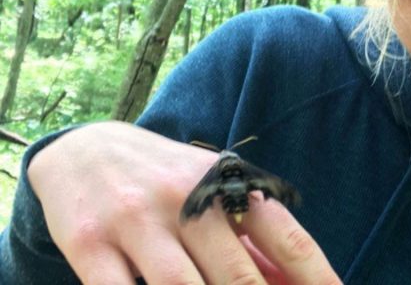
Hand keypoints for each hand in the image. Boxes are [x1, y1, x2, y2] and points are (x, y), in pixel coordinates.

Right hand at [27, 121, 341, 284]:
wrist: (82, 148)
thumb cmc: (167, 182)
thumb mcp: (215, 195)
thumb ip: (255, 242)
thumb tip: (298, 284)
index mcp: (228, 184)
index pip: (287, 238)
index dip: (317, 278)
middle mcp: (186, 197)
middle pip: (237, 274)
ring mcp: (136, 220)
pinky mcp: (88, 244)